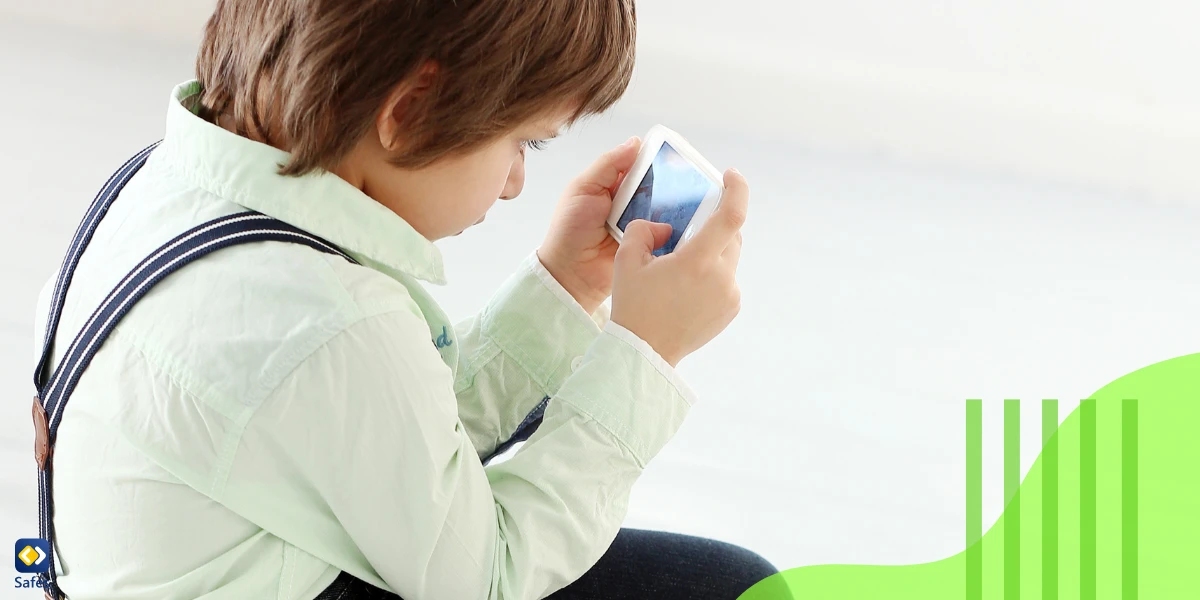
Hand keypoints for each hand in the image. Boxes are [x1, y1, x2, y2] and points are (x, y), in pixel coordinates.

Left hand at [538, 137, 670, 314]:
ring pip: (664, 207)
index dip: (654, 157)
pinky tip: (686, 221)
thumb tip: (635, 142)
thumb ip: (608, 165)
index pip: (638, 164)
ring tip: (692, 198)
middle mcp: (629, 202)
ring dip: (673, 205)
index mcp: (611, 185)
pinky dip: (673, 226)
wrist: (571, 274)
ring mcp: (639, 223)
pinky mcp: (648, 244)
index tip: (672, 153)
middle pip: (656, 185)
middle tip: (687, 178)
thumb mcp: (583, 188)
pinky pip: (665, 231)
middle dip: (669, 182)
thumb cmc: (569, 231)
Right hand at [609, 169, 748, 366]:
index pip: (732, 216)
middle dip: (714, 226)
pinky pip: (728, 279)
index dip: (737, 189)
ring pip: (730, 258)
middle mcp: (722, 278)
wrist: (644, 351)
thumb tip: (665, 227)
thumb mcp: (627, 259)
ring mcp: (730, 295)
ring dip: (713, 252)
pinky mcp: (731, 309)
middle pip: (731, 236)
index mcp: (698, 261)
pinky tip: (687, 287)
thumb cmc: (633, 305)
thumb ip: (645, 229)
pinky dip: (713, 274)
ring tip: (682, 265)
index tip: (731, 175)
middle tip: (690, 229)